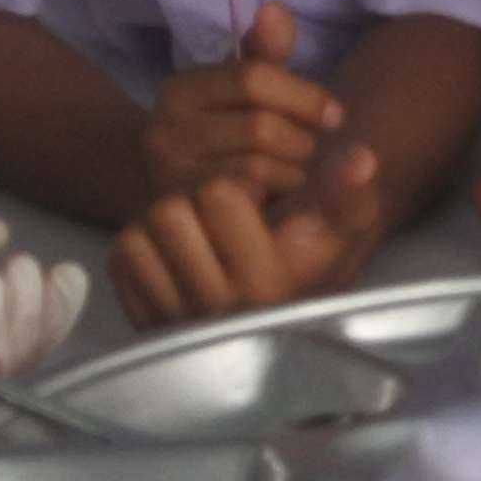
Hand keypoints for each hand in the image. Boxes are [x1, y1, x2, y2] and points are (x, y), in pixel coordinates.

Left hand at [113, 141, 392, 326]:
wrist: (280, 313)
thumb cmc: (312, 259)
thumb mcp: (341, 226)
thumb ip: (348, 191)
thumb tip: (360, 157)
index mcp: (265, 285)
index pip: (218, 194)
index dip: (236, 182)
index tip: (255, 201)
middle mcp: (215, 312)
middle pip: (170, 212)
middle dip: (193, 198)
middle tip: (219, 212)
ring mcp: (174, 322)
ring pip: (137, 236)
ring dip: (163, 222)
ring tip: (198, 231)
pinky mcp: (144, 323)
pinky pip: (120, 260)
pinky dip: (143, 246)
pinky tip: (176, 252)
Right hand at [140, 3, 344, 204]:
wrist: (181, 195)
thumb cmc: (225, 134)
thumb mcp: (243, 91)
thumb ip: (266, 54)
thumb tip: (276, 8)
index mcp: (181, 88)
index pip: (254, 78)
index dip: (305, 96)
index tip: (335, 115)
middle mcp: (165, 127)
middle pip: (262, 127)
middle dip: (301, 140)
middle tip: (310, 149)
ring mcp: (169, 173)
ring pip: (259, 166)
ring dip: (293, 170)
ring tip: (294, 170)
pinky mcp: (186, 210)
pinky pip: (251, 199)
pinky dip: (275, 195)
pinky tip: (277, 194)